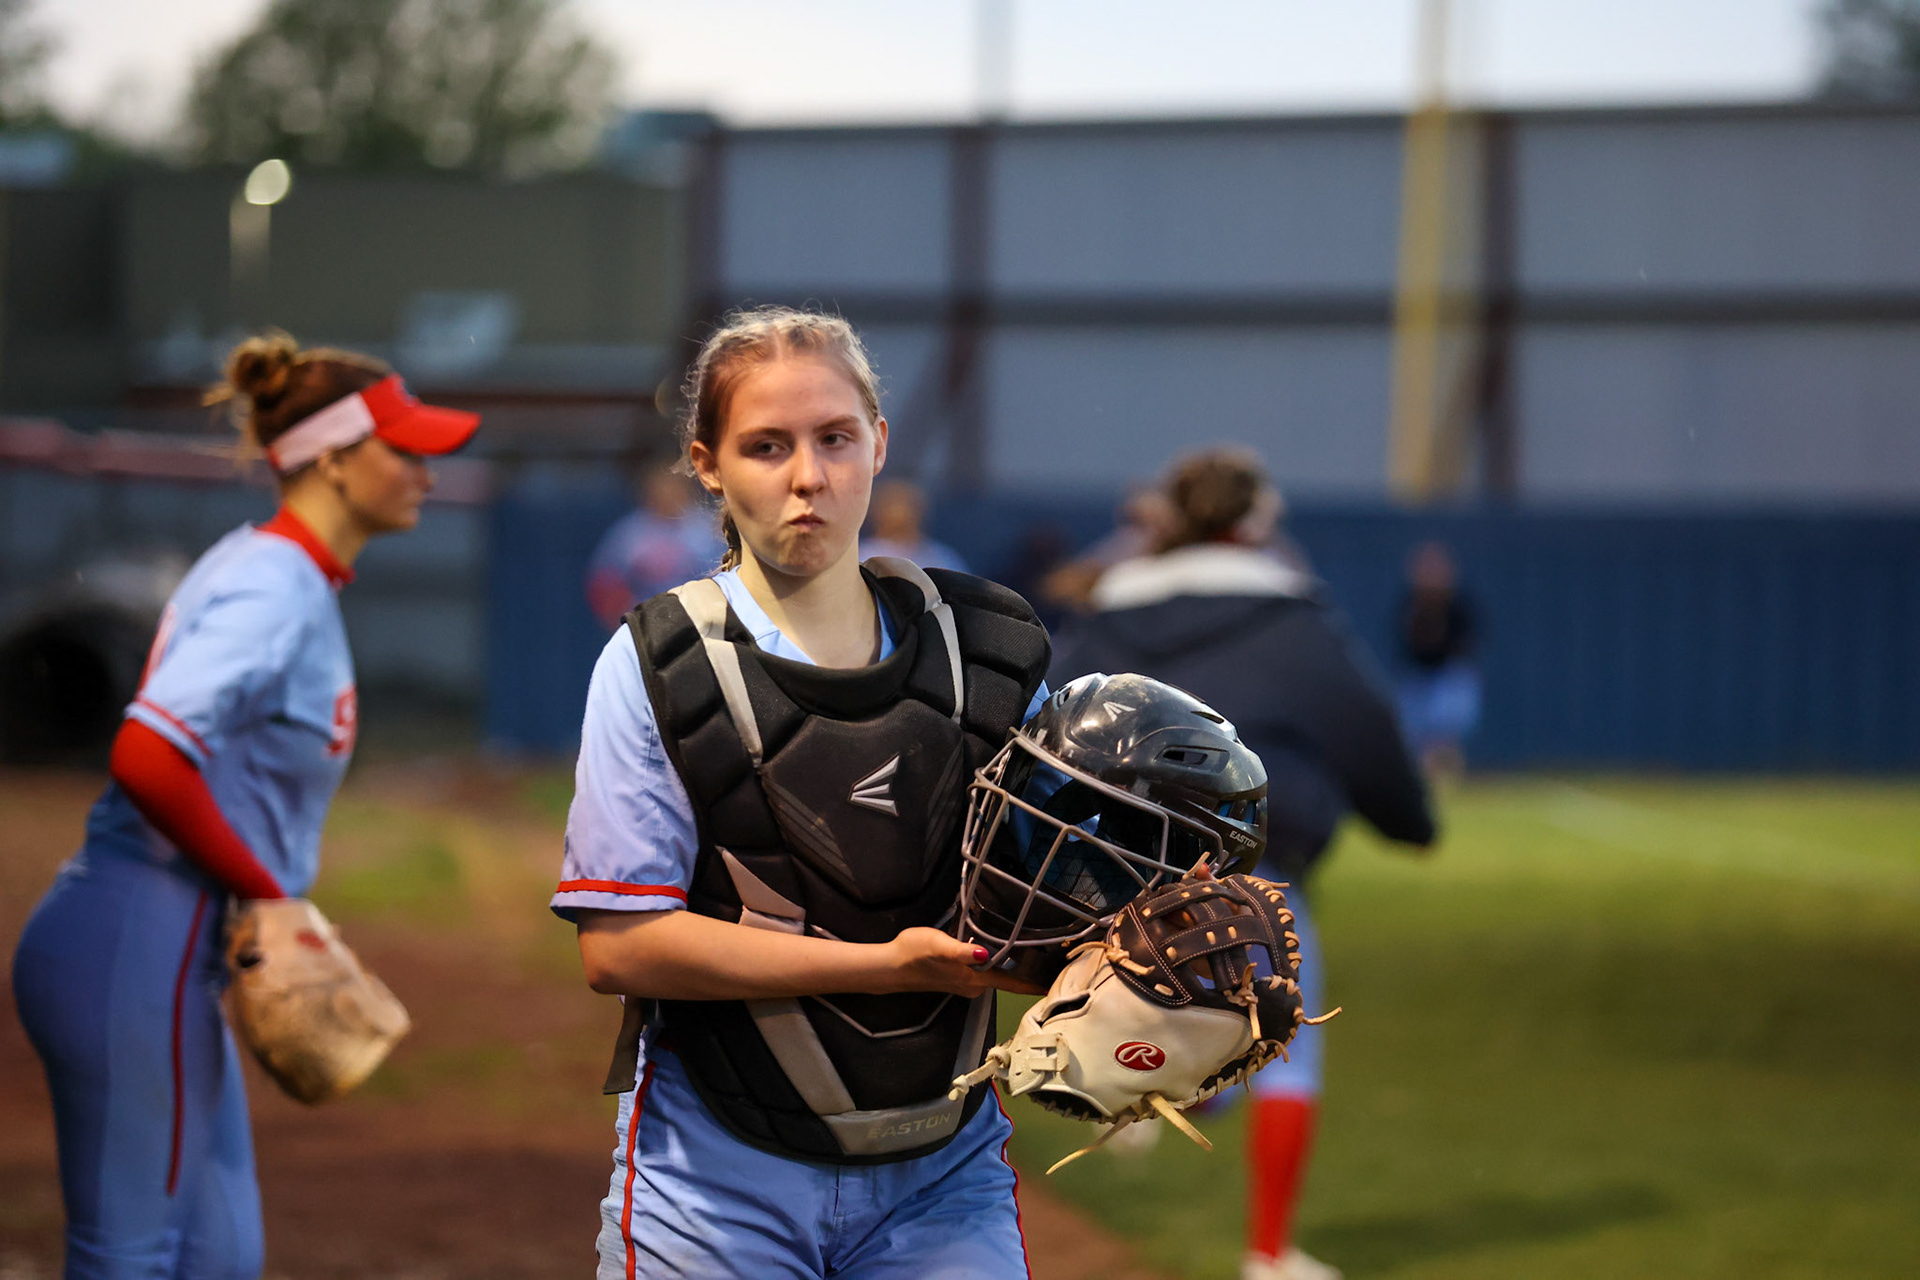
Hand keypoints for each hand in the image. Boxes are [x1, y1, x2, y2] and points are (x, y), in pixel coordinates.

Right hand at [880, 928, 1045, 996]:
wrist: (891, 966)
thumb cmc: (915, 953)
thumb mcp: (939, 946)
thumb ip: (962, 952)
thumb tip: (984, 955)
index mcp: (973, 979)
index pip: (1010, 984)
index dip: (1031, 985)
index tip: (1053, 985)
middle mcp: (973, 985)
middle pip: (1006, 980)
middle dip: (1025, 973)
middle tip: (1049, 958)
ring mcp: (964, 983)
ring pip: (993, 975)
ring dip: (1008, 967)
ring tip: (1030, 953)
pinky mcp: (955, 977)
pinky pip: (981, 972)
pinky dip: (992, 964)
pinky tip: (994, 950)